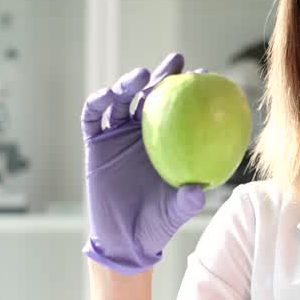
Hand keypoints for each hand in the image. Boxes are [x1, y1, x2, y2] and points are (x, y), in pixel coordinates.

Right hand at [81, 52, 205, 273]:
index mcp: (168, 141)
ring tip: (140, 76)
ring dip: (128, 83)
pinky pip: (92, 117)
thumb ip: (186, 200)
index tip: (207, 75)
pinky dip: (97, 102)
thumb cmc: (157, 224)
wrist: (123, 238)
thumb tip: (201, 190)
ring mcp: (117, 135)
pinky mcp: (95, 142)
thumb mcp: (175, 212)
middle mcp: (143, 133)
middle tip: (177, 60)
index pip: (181, 109)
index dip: (192, 90)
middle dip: (164, 73)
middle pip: (151, 95)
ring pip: (121, 99)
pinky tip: (106, 96)